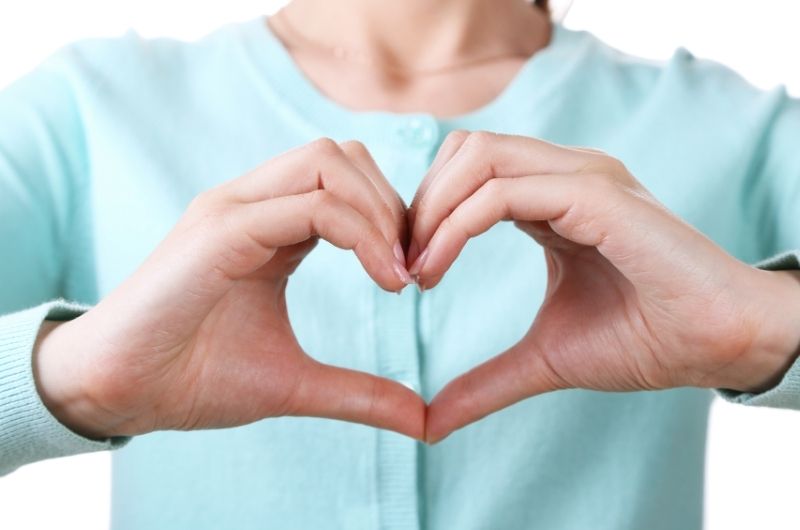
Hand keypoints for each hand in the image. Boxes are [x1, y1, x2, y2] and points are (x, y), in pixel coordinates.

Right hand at [34, 138, 422, 439]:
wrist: (120, 392)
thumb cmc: (195, 377)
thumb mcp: (295, 382)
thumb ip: (359, 391)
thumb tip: (421, 419)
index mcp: (268, 226)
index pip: (345, 180)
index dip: (392, 218)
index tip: (413, 278)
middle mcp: (250, 204)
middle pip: (342, 155)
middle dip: (392, 204)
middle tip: (411, 269)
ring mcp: (232, 210)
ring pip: (328, 161)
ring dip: (379, 211)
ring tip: (397, 274)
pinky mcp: (220, 230)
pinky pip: (309, 205)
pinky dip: (358, 232)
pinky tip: (381, 277)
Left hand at [408, 131, 799, 442]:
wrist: (717, 345)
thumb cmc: (645, 340)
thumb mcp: (545, 357)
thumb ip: (488, 379)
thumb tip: (432, 421)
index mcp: (552, 197)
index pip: (466, 171)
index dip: (425, 212)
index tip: (404, 270)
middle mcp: (564, 173)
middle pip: (463, 149)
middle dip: (419, 204)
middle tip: (400, 266)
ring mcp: (582, 177)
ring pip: (477, 157)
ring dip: (431, 210)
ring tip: (416, 270)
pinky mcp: (596, 194)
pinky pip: (503, 192)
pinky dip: (456, 225)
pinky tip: (436, 268)